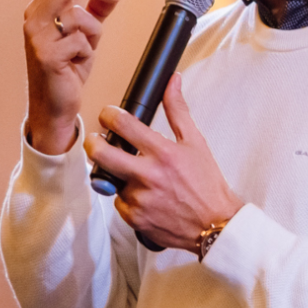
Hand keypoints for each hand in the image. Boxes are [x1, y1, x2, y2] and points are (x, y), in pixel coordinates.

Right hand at [23, 0, 122, 153]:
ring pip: (78, 15)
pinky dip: (87, 52)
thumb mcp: (83, 33)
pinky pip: (80, 41)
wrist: (54, 105)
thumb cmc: (67, 68)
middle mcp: (33, 19)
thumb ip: (94, 10)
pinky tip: (77, 63)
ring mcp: (37, 38)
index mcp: (39, 9)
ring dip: (94, 31)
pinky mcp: (46, 56)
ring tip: (87, 49)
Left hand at [84, 74, 244, 250]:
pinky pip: (118, 202)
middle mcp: (148, 175)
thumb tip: (172, 81)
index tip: (108, 115)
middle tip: (97, 140)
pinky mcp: (134, 218)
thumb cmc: (206, 183)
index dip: (108, 114)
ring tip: (134, 174)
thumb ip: (178, 110)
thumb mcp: (196, 142)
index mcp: (163, 152)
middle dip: (93, 142)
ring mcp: (139, 198)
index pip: (123, 124)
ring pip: (110, 179)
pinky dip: (126, 197)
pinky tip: (143, 195)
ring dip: (117, 174)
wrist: (214, 225)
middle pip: (101, 153)